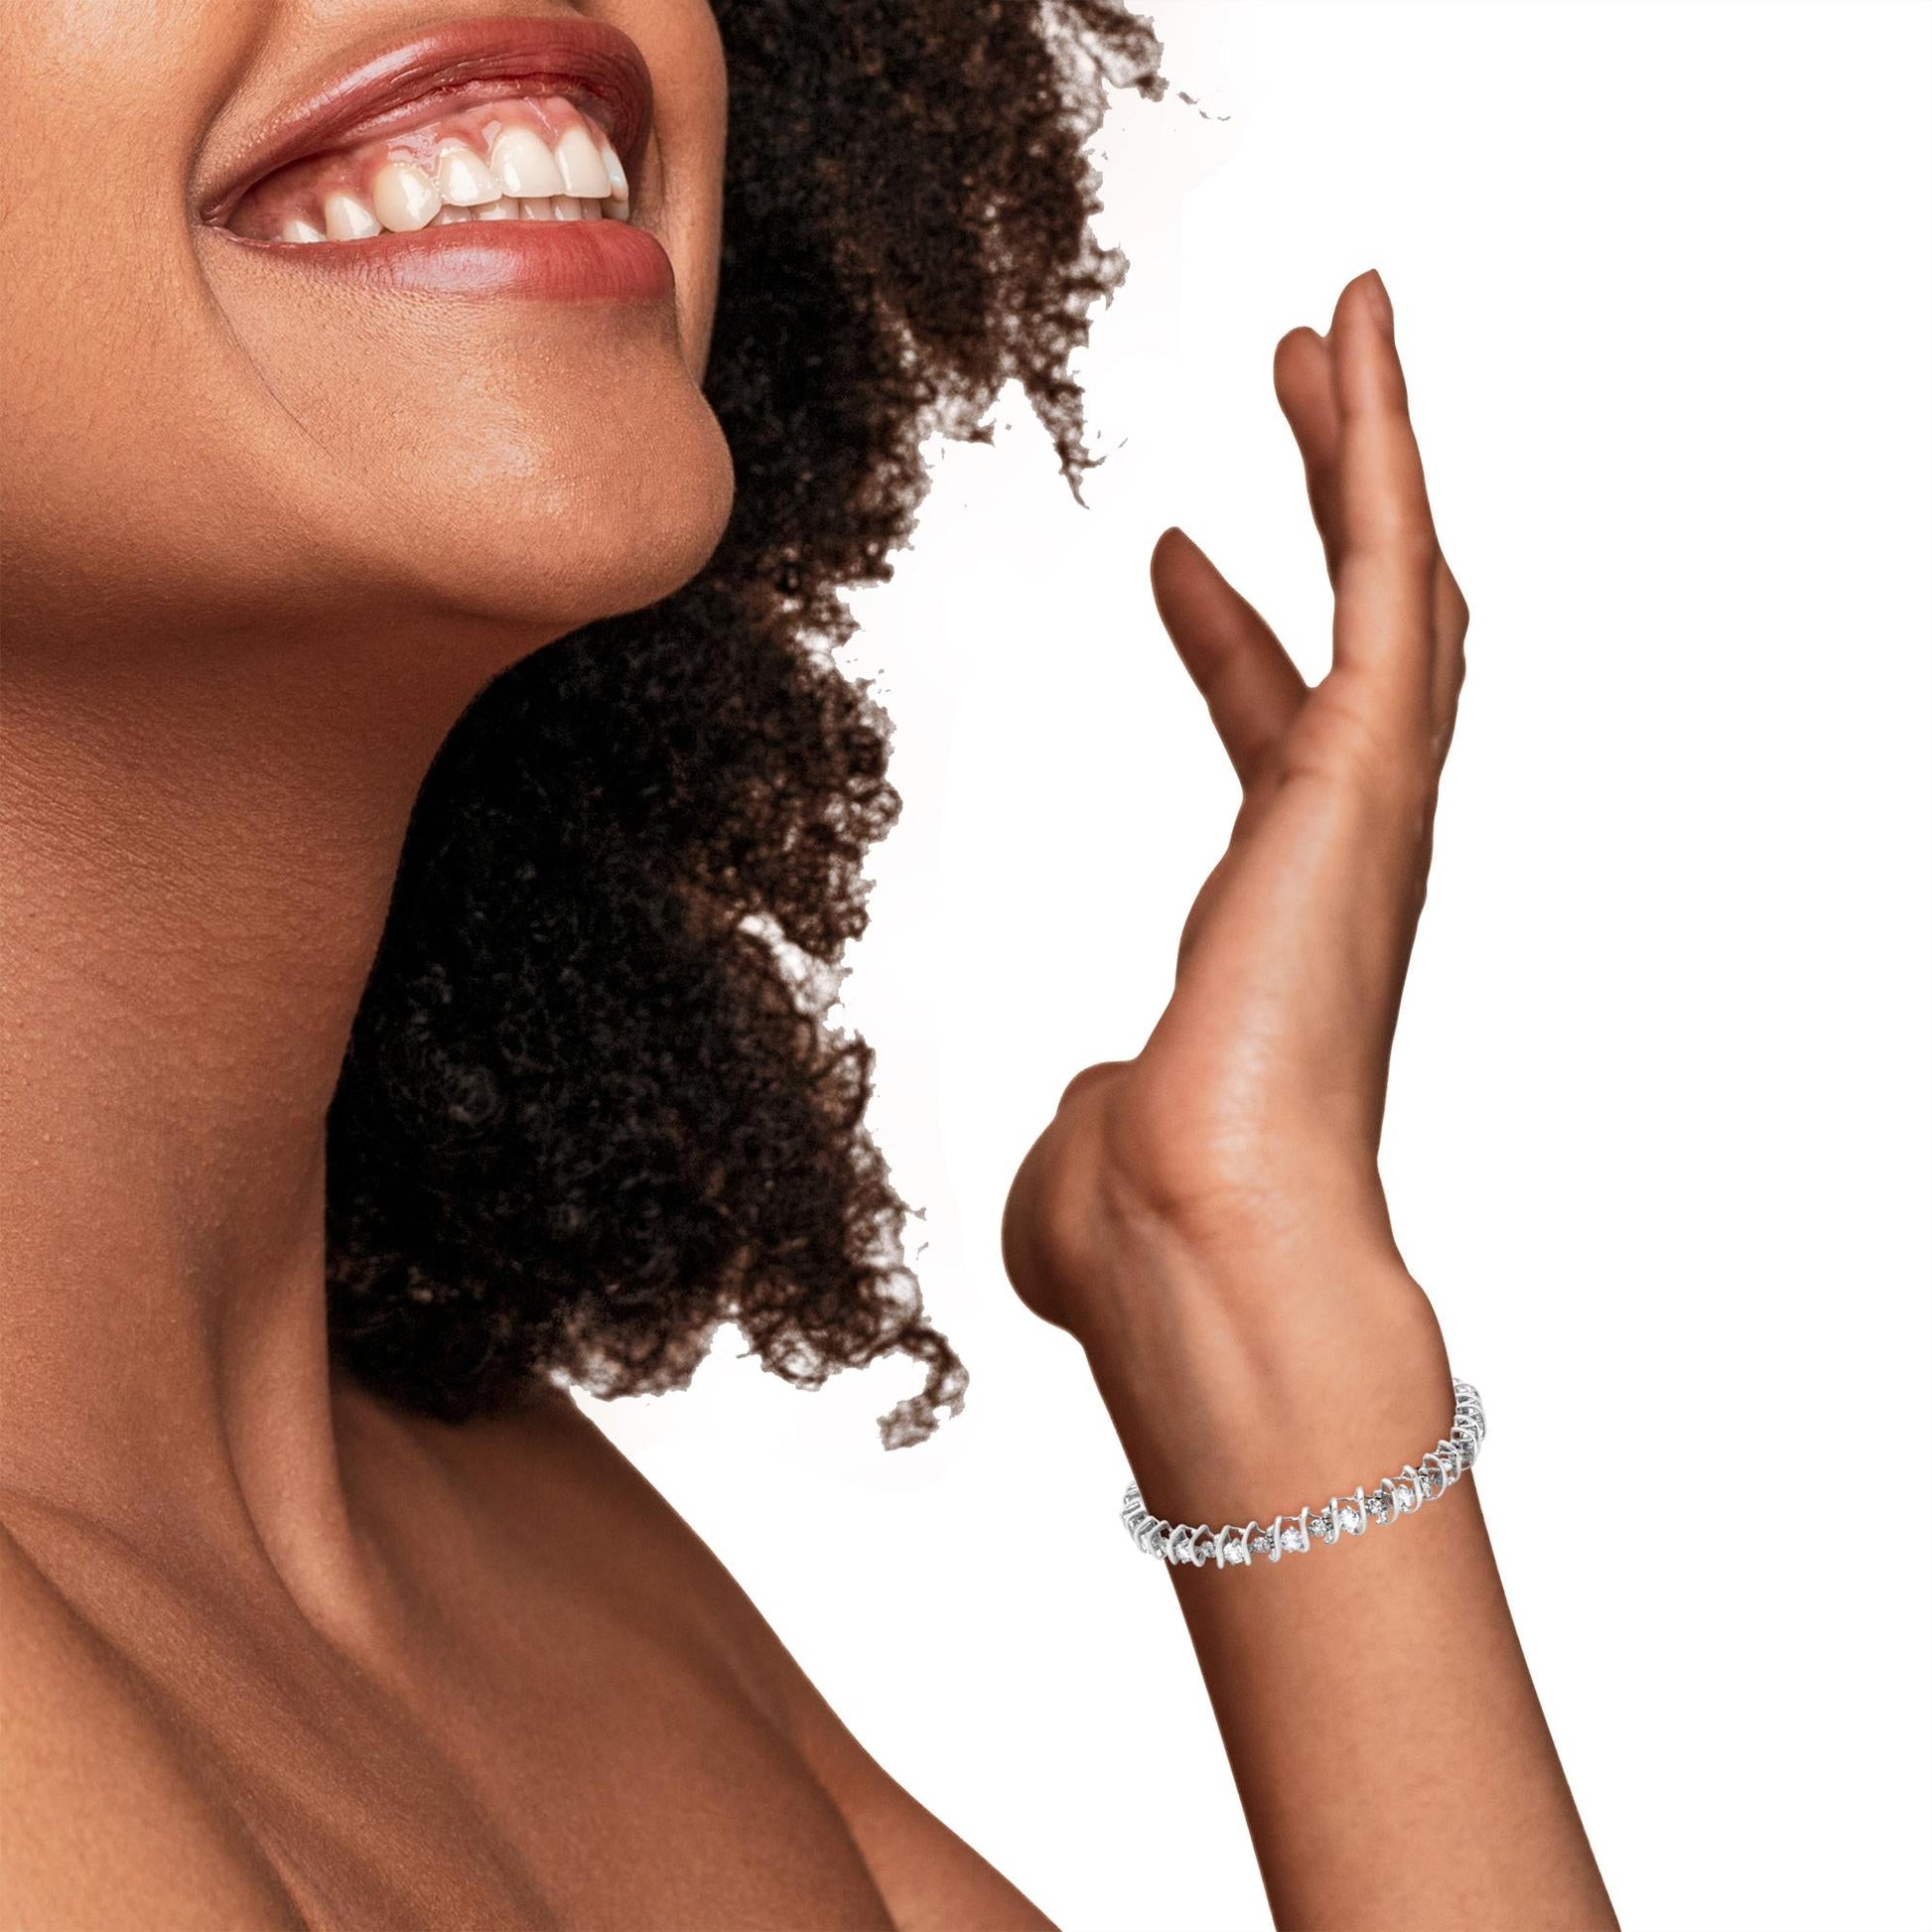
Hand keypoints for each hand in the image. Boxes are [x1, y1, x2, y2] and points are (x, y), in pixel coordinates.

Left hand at [1002, 270, 1467, 1362]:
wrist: (1194, 1249)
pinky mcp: (1369, 772)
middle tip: (1304, 389)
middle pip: (1363, 634)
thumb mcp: (1095, 1143)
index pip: (1266, 740)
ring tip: (1336, 327)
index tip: (1173, 557)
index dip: (1230, 641)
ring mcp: (1370, 810)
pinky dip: (1381, 449)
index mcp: (1279, 915)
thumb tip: (1094, 1126)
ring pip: (1399, 583)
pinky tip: (1354, 340)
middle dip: (1334, 505)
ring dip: (1371, 449)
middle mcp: (1345, 852)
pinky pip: (1391, 573)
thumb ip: (1100, 1112)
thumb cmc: (1143, 1227)